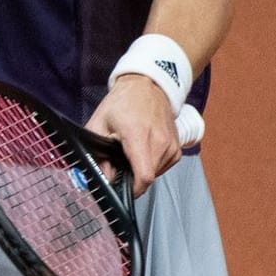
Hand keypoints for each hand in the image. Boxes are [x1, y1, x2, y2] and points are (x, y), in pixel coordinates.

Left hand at [85, 75, 180, 194]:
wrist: (147, 85)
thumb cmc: (123, 102)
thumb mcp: (99, 123)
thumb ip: (98, 153)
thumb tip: (106, 177)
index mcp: (139, 135)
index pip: (144, 176)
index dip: (133, 189)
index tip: (122, 188)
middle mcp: (160, 142)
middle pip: (148, 177)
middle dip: (132, 177)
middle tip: (120, 162)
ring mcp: (171, 146)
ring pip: (156, 173)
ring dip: (142, 169)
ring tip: (131, 151)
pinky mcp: (177, 148)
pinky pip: (163, 167)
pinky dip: (152, 164)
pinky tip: (143, 150)